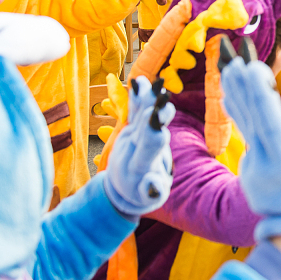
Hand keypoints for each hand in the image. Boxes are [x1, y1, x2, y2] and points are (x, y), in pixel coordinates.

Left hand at [102, 76, 175, 217]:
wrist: (119, 190)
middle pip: (144, 125)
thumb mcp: (149, 198)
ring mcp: (132, 136)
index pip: (148, 144)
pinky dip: (137, 97)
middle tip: (161, 91)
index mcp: (140, 164)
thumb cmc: (141, 196)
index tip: (157, 116)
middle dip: (152, 109)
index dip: (152, 130)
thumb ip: (152, 190)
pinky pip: (134, 111)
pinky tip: (139, 81)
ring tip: (150, 81)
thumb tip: (153, 186)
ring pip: (139, 115)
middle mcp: (134, 147)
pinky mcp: (132, 130)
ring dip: (146, 98)